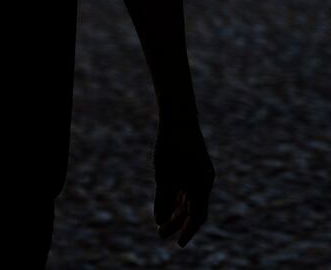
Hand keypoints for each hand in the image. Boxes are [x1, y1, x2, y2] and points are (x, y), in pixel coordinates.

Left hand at [153, 116, 213, 247]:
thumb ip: (163, 199)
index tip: (179, 244)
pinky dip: (178, 199)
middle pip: (193, 210)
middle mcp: (204, 183)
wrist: (179, 119)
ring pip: (190, 200)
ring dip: (177, 212)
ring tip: (162, 224)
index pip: (197, 217)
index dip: (188, 231)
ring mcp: (200, 175)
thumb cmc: (170, 146)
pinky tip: (168, 206)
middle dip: (178, 224)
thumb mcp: (163, 175)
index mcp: (202, 186)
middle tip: (161, 235)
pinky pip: (188, 189)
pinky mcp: (194, 167)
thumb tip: (160, 222)